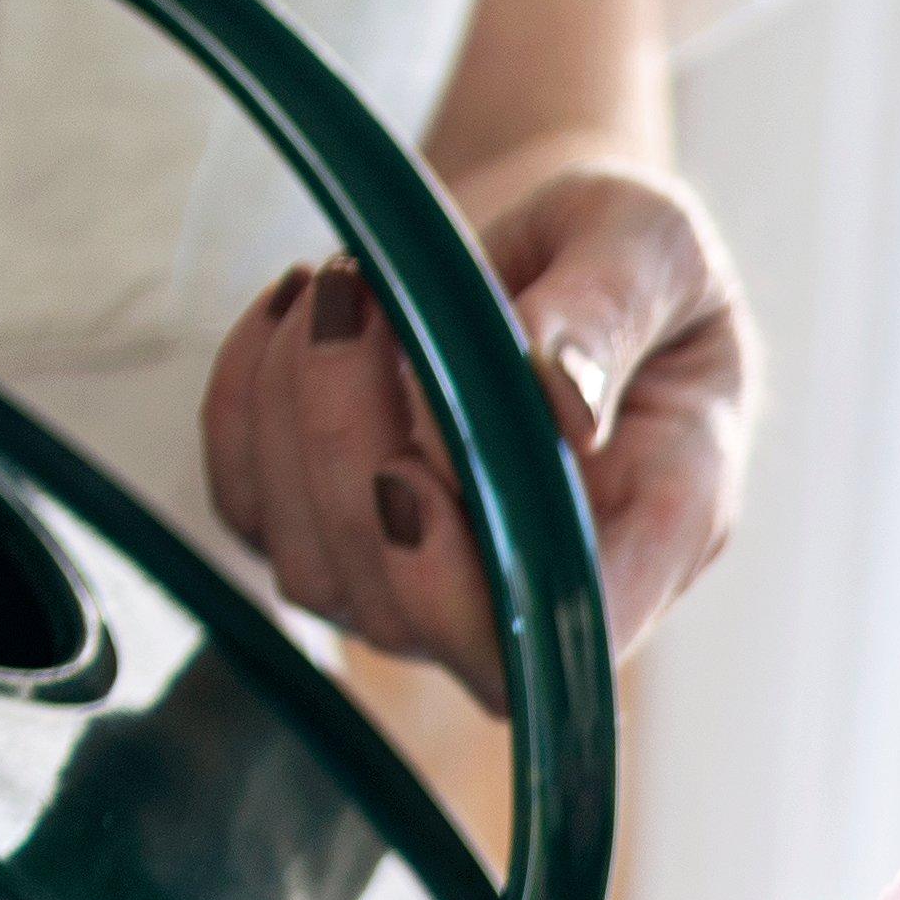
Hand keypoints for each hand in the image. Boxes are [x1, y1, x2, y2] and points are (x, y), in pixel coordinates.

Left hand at [201, 163, 751, 708]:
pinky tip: (292, 310)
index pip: (545, 653)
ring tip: (342, 285)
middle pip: (402, 613)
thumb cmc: (635, 257)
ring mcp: (426, 571)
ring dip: (294, 414)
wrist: (570, 250)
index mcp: (650, 539)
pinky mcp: (335, 524)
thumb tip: (555, 390)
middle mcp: (534, 584)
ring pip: (312, 567)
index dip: (460, 602)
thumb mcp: (655, 247)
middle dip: (347, 452)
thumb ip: (612, 311)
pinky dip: (243, 403)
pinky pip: (250, 505)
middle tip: (361, 295)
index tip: (413, 467)